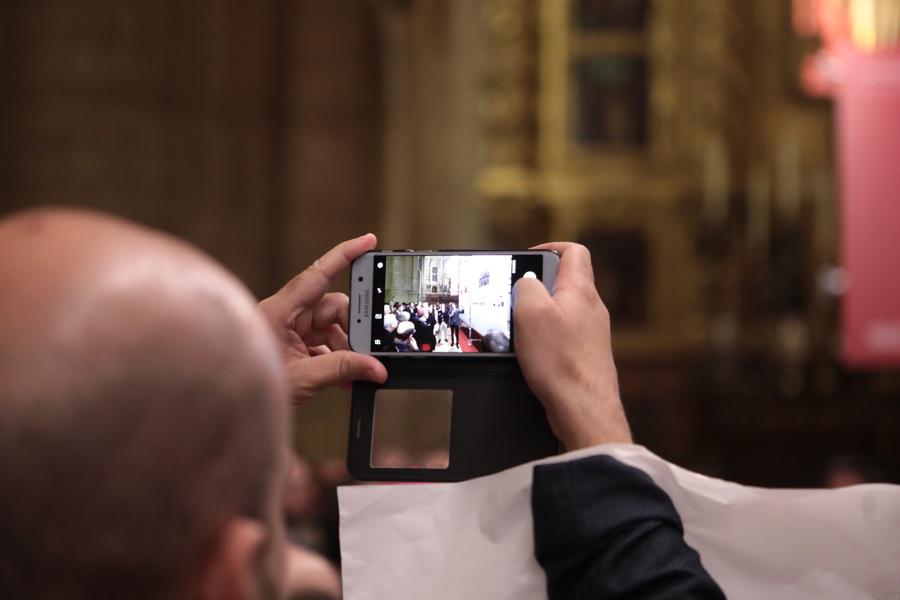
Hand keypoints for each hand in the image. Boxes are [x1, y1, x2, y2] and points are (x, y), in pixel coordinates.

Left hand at [258, 234, 387, 405]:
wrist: (224, 409)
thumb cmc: (246, 388)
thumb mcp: (302, 378)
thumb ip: (342, 370)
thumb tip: (374, 368)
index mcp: (280, 310)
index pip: (318, 274)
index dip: (345, 254)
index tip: (369, 241)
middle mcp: (286, 316)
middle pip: (332, 307)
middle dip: (354, 328)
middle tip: (369, 349)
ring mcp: (290, 332)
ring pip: (331, 328)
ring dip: (347, 349)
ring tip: (356, 372)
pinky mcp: (294, 348)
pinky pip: (324, 345)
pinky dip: (338, 359)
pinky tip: (346, 378)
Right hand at [513, 242, 630, 449]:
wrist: (584, 408)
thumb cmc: (560, 362)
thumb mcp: (530, 314)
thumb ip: (527, 286)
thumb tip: (526, 282)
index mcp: (581, 290)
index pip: (574, 252)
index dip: (550, 248)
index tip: (529, 257)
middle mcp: (592, 309)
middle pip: (567, 281)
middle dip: (538, 285)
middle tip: (516, 296)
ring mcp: (593, 333)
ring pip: (564, 310)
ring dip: (540, 314)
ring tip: (520, 327)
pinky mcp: (587, 355)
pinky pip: (565, 336)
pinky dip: (547, 337)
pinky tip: (532, 353)